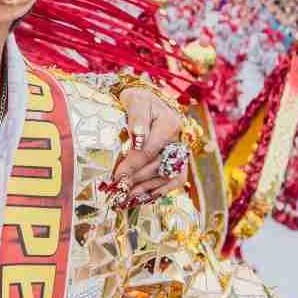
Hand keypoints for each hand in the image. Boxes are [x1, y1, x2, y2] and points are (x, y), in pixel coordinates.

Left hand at [112, 87, 188, 206]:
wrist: (146, 101)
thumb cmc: (138, 100)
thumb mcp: (135, 100)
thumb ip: (137, 117)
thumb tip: (138, 135)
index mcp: (169, 124)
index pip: (149, 150)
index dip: (133, 164)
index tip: (117, 175)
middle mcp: (178, 140)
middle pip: (158, 166)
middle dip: (137, 180)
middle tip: (119, 190)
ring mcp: (179, 152)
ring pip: (168, 176)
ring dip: (147, 188)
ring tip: (127, 197)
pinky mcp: (177, 160)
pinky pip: (174, 179)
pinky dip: (160, 190)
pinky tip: (144, 197)